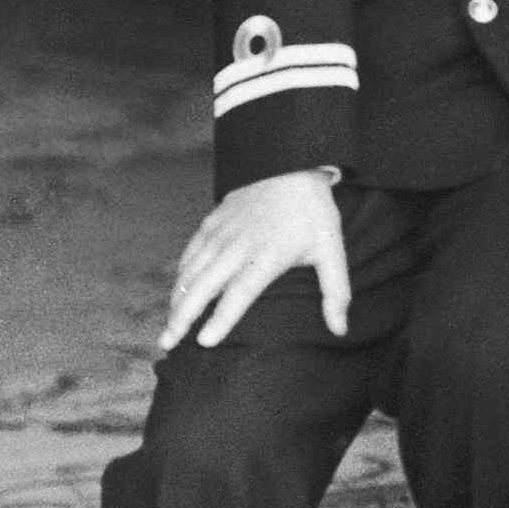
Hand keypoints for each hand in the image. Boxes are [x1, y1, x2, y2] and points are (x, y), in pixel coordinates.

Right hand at [160, 170, 349, 351]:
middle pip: (203, 286)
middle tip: (167, 343)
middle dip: (182, 317)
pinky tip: (177, 293)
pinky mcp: (211, 221)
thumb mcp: (333, 251)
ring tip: (168, 328)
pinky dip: (180, 275)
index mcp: (268, 255)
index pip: (240, 293)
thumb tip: (341, 330)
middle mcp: (238, 245)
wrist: (292, 164)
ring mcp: (221, 232)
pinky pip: (189, 253)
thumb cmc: (314, 213)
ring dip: (176, 301)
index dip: (222, 318)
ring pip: (190, 271)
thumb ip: (336, 292)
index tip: (205, 342)